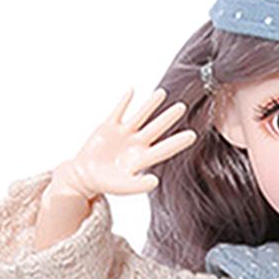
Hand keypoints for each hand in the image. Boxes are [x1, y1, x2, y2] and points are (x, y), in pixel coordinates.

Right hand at [56, 87, 196, 199]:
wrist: (86, 176)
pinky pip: (118, 112)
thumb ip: (139, 185)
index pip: (165, 148)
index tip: (193, 135)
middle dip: (169, 117)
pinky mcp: (108, 127)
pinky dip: (124, 102)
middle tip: (182, 107)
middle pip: (156, 128)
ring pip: (140, 116)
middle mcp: (137, 143)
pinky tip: (132, 90)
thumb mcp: (123, 187)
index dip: (178, 142)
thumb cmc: (107, 183)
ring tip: (162, 92)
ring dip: (150, 105)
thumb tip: (155, 182)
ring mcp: (124, 134)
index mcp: (143, 158)